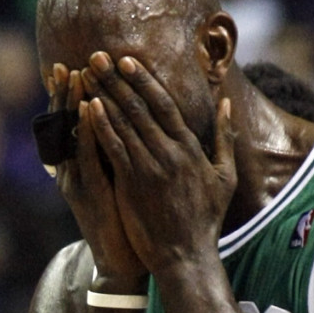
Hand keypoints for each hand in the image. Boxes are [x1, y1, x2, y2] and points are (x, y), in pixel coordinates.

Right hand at [49, 63, 146, 287]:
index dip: (73, 96)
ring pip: (73, 136)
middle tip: (64, 64)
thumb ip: (118, 155)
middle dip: (66, 94)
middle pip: (67, 124)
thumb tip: (127, 126)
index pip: (76, 123)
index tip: (73, 66)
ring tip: (74, 76)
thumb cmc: (127, 220)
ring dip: (73, 105)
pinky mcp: (93, 194)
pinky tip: (92, 110)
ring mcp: (81, 181)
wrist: (124, 262)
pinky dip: (89, 132)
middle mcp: (76, 170)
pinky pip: (89, 157)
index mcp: (84, 166)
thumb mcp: (119, 183)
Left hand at [84, 52, 236, 274]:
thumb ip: (225, 137)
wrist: (186, 255)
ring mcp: (148, 169)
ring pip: (122, 124)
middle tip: (97, 57)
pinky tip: (87, 108)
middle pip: (139, 108)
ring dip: (103, 96)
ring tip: (86, 75)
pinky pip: (113, 148)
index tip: (127, 61)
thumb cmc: (207, 218)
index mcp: (191, 149)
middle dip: (116, 80)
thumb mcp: (226, 176)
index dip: (144, 81)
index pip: (165, 105)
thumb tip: (226, 104)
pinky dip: (100, 126)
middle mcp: (169, 154)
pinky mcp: (131, 184)